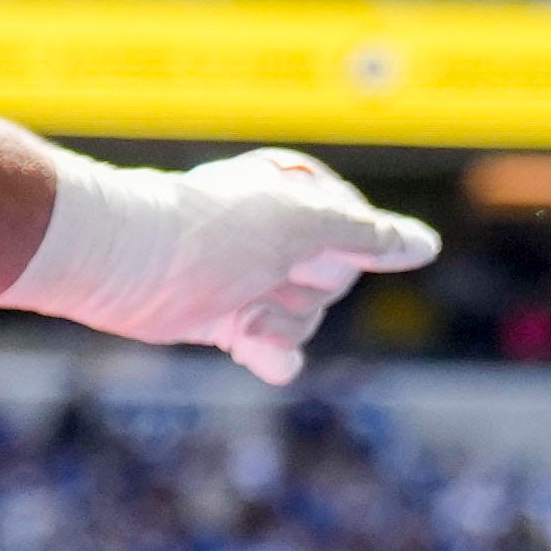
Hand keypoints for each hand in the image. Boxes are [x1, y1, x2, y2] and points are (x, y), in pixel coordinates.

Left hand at [17, 144, 441, 384]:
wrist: (123, 265)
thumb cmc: (210, 230)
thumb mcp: (302, 224)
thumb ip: (370, 236)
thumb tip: (428, 245)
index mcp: (298, 196)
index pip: (363, 234)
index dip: (338, 248)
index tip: (298, 242)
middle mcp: (280, 236)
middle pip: (337, 284)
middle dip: (304, 289)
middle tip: (262, 272)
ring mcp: (255, 280)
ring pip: (309, 320)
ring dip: (278, 322)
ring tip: (238, 309)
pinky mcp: (231, 319)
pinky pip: (280, 352)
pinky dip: (269, 355)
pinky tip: (248, 343)